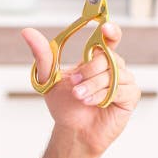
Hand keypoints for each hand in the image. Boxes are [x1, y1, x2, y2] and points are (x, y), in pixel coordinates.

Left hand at [22, 22, 140, 156]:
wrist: (73, 130)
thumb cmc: (64, 105)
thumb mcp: (49, 78)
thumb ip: (42, 55)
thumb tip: (27, 32)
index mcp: (95, 59)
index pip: (108, 38)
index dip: (110, 31)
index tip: (105, 27)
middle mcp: (112, 67)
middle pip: (108, 56)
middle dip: (89, 71)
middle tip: (74, 85)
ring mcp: (123, 81)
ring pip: (114, 74)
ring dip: (92, 86)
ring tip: (79, 97)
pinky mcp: (130, 97)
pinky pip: (122, 89)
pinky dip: (103, 95)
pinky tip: (92, 102)